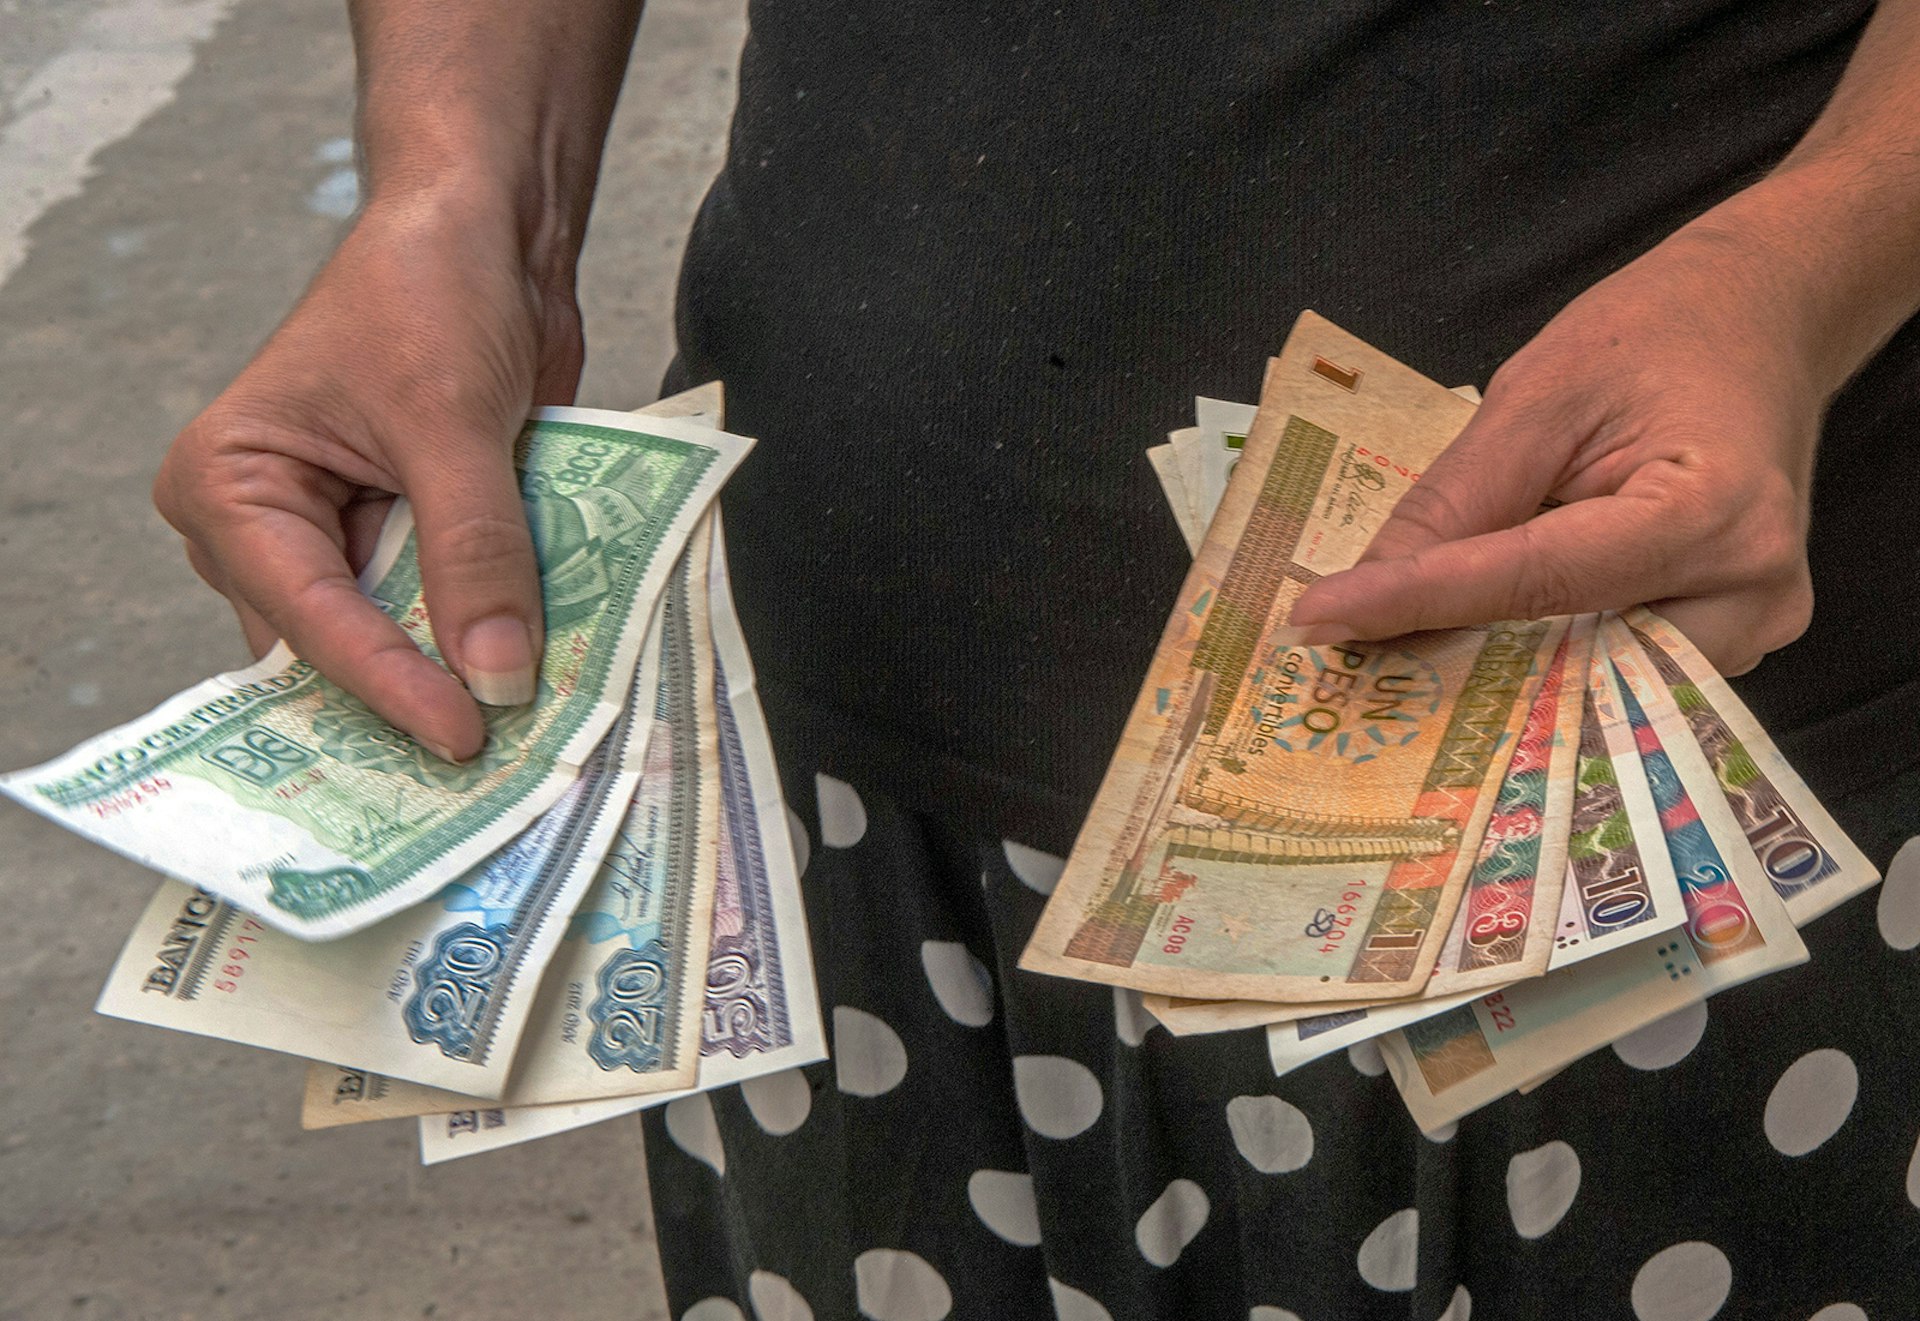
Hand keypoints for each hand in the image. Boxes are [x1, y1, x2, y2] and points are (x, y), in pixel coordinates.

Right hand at [154, 189, 582, 759]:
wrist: (485, 230)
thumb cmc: (430, 291)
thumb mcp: (452, 420)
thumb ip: (475, 549)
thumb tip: (498, 673)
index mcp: (230, 487)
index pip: (309, 615)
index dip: (389, 683)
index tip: (463, 736)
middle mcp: (268, 528)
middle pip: (337, 648)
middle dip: (412, 698)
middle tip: (485, 773)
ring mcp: (340, 540)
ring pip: (394, 640)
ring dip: (456, 676)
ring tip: (520, 744)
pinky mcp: (409, 540)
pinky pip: (441, 610)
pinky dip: (486, 638)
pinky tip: (536, 685)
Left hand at [1288, 209, 1829, 675]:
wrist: (1760, 319)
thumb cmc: (1656, 338)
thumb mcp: (1537, 398)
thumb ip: (1453, 504)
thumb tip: (1361, 599)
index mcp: (1713, 510)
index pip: (1538, 579)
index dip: (1421, 602)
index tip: (1321, 619)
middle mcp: (1751, 589)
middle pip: (1575, 660)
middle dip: (1459, 669)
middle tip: (1350, 670)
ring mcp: (1753, 625)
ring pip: (1594, 683)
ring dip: (1499, 676)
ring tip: (1405, 661)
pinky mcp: (1731, 639)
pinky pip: (1618, 669)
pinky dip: (1545, 660)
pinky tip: (1480, 647)